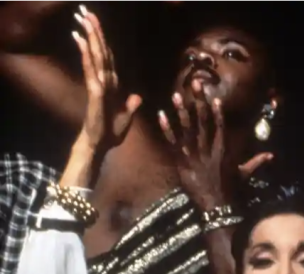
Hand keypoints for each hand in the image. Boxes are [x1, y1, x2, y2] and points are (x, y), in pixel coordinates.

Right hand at [72, 5, 141, 149]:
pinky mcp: (95, 93)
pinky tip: (82, 42)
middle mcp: (104, 81)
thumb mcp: (126, 117)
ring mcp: (98, 85)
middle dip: (93, 31)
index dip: (102, 40)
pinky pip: (92, 71)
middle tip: (84, 10)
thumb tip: (136, 96)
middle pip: (100, 51)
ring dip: (89, 37)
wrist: (101, 145)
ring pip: (95, 56)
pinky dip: (87, 56)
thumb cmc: (110, 132)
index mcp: (112, 84)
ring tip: (82, 18)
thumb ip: (131, 106)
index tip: (95, 23)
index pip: (108, 57)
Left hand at [159, 80, 272, 208]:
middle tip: (194, 85)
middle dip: (198, 102)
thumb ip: (256, 162)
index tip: (214, 98)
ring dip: (180, 111)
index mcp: (222, 151)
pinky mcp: (181, 163)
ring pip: (186, 129)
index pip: (220, 127)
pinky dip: (167, 129)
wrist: (216, 206)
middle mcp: (208, 150)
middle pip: (202, 122)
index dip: (216, 112)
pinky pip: (173, 143)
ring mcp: (193, 156)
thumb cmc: (230, 190)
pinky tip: (161, 115)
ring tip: (175, 95)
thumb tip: (272, 155)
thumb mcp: (244, 174)